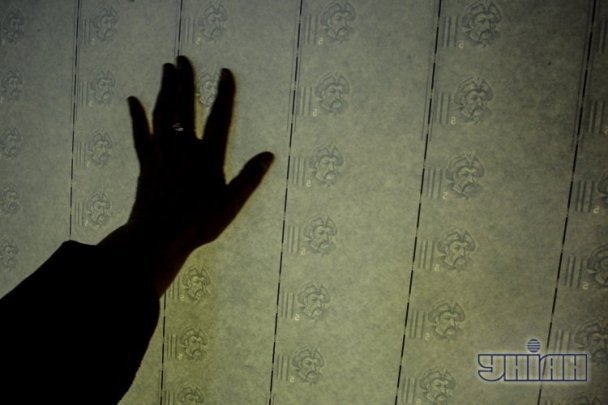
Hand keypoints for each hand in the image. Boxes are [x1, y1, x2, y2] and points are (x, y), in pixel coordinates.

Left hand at [126, 55, 273, 253]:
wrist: (158, 237)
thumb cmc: (197, 223)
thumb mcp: (230, 204)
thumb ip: (249, 179)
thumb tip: (268, 155)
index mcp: (207, 157)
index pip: (218, 119)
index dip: (223, 95)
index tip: (224, 72)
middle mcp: (183, 148)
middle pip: (184, 108)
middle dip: (184, 82)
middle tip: (182, 58)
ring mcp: (162, 154)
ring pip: (162, 114)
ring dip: (164, 90)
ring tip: (165, 68)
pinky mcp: (146, 163)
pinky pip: (140, 134)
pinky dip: (137, 116)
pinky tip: (132, 100)